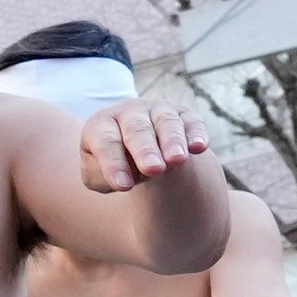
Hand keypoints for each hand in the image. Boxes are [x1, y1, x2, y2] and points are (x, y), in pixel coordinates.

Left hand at [72, 97, 213, 196]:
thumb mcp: (96, 173)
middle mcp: (130, 112)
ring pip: (166, 123)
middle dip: (145, 150)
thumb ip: (99, 175)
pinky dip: (196, 134)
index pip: (106, 143)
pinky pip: (192, 123)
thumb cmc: (113, 163)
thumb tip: (121, 177)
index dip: (113, 164)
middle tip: (153, 169)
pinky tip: (199, 147)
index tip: (123, 186)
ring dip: (172, 141)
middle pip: (137, 130)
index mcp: (102, 124)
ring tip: (176, 160)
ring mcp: (158, 111)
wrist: (137, 149)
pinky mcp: (184, 116)